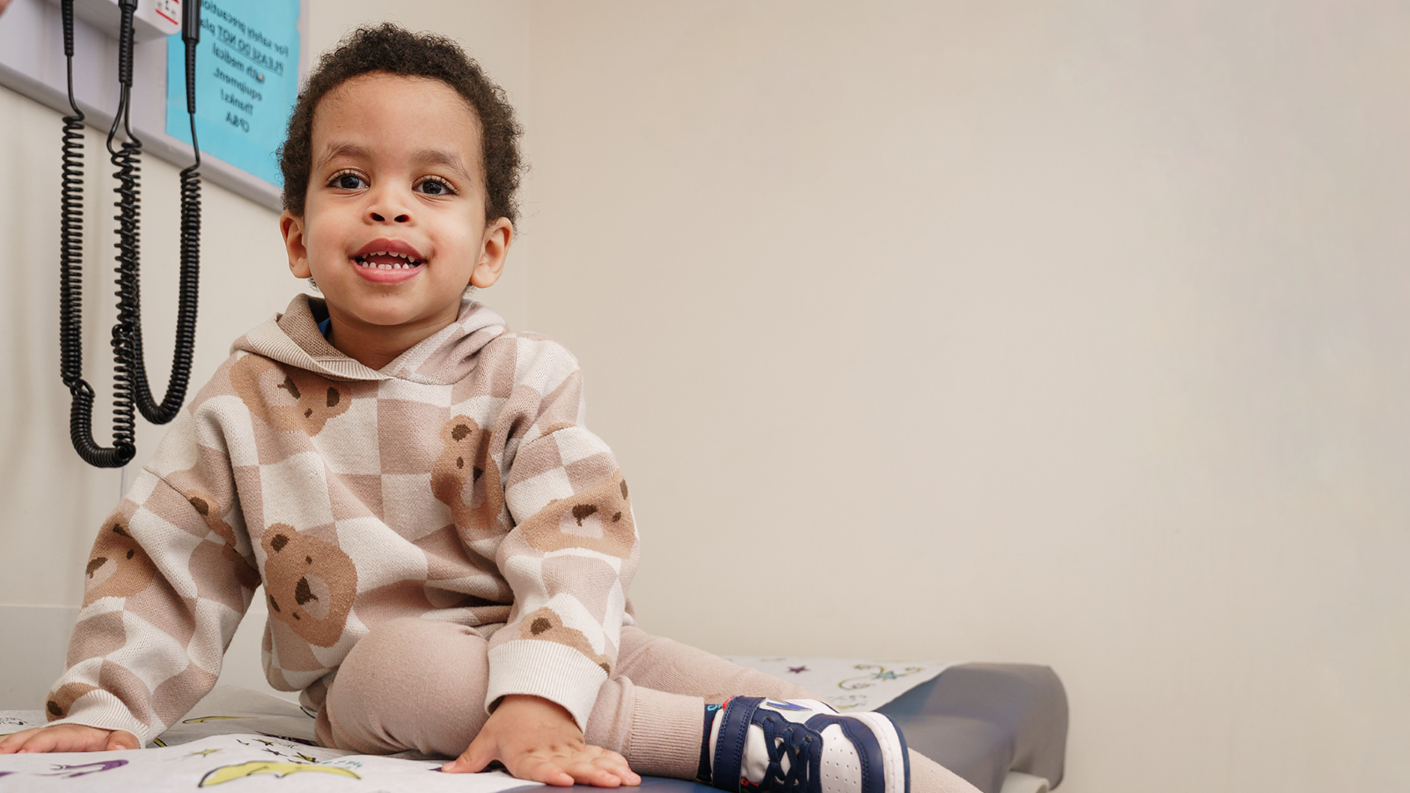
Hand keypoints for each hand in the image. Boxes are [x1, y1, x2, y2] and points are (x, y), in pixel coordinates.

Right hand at [0, 724, 138, 753]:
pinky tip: (3, 764)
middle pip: (29, 737)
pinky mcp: (39, 751)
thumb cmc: (111, 736)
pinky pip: (19, 750)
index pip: (54, 736)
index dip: (38, 744)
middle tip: (0, 755)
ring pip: (20, 742)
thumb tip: (117, 749)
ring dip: (6, 749)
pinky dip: (8, 754)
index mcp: (76, 731)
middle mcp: (55, 735)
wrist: (108, 730)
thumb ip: (124, 741)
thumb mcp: (123, 735)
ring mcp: (44, 742)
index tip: (24, 752)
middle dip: (12, 746)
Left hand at [443, 694, 639, 786]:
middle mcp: (551, 752)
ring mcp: (569, 749)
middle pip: (574, 765)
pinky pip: (600, 755)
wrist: (533, 693)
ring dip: (610, 771)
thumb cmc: (509, 721)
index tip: (562, 779)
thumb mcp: (488, 737)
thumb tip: (445, 774)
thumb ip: (470, 760)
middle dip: (593, 774)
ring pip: (592, 760)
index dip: (550, 773)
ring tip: (627, 781)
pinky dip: (615, 763)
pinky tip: (629, 774)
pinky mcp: (581, 747)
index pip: (538, 766)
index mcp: (526, 753)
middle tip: (611, 783)